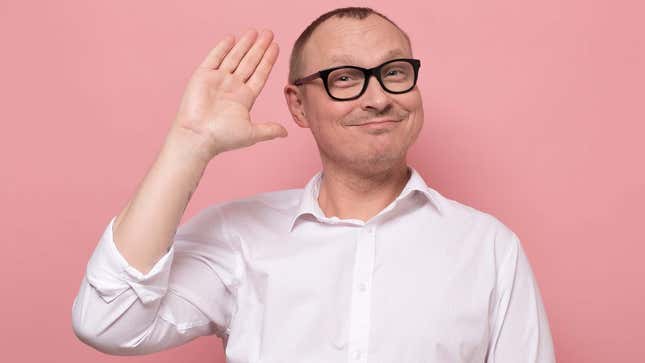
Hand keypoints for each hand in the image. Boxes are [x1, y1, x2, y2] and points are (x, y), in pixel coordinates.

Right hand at [168, 29, 287, 162]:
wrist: (197, 136)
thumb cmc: (222, 138)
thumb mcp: (251, 134)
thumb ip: (269, 130)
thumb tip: (285, 132)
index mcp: (244, 98)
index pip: (260, 74)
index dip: (268, 60)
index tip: (276, 46)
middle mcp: (232, 87)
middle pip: (249, 62)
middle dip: (259, 48)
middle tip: (269, 33)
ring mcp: (217, 80)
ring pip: (234, 58)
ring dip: (244, 45)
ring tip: (255, 32)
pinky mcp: (202, 76)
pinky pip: (214, 58)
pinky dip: (222, 48)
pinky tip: (232, 38)